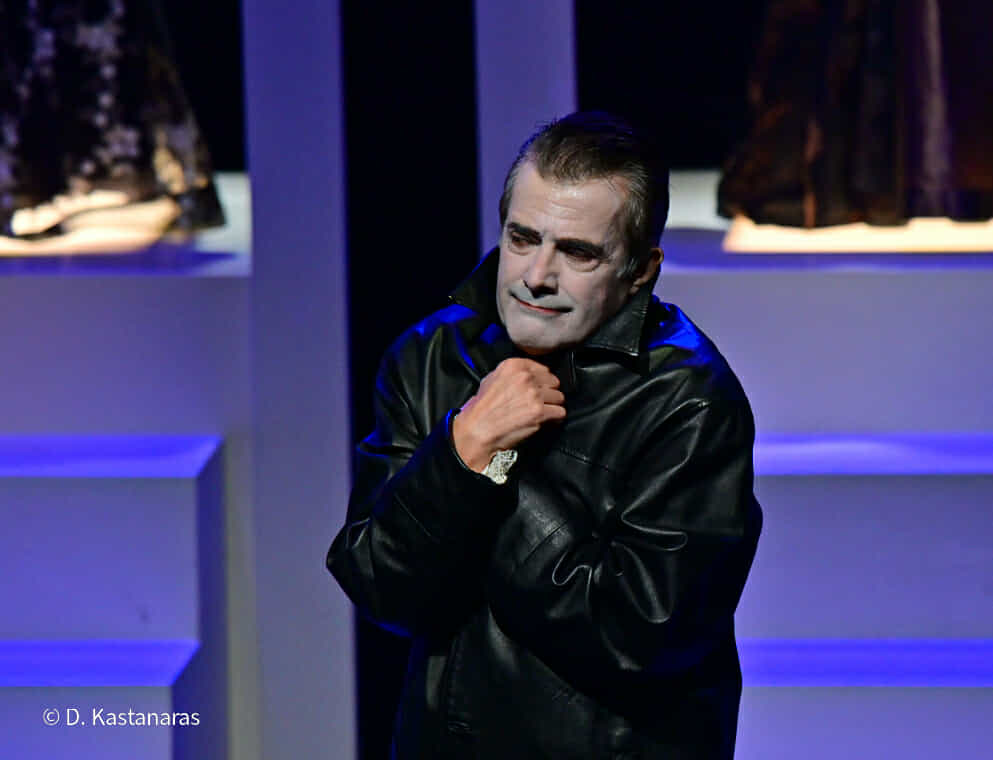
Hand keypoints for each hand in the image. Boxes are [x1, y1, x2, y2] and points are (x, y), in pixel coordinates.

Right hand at [452, 357, 565, 471]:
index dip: (543, 382)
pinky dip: (555, 419)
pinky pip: (560, 412)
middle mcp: (525, 377)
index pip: (544, 369)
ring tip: (540, 414)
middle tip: (539, 404)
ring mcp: (534, 394)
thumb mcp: (490, 380)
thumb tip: (529, 376)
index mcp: (513, 366)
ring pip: (559, 397)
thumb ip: (512, 374)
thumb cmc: (481, 409)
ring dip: (552, 407)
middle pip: (554, 383)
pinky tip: (545, 422)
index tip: (540, 390)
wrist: (478, 430)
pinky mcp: (540, 412)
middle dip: (548, 394)